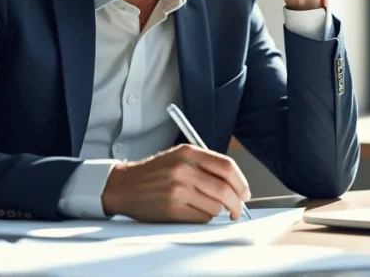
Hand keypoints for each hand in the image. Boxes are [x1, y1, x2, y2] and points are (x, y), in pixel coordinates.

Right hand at [100, 144, 251, 222]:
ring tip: (206, 207)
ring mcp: (177, 189)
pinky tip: (193, 211)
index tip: (245, 192)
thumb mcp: (179, 156)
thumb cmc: (155, 172)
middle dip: (236, 203)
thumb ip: (206, 165)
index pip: (227, 166)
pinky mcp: (172, 208)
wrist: (125, 185)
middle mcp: (184, 169)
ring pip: (215, 206)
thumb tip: (235, 184)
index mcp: (189, 152)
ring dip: (217, 211)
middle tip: (237, 209)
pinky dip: (203, 217)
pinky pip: (201, 217)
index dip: (241, 182)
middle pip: (225, 189)